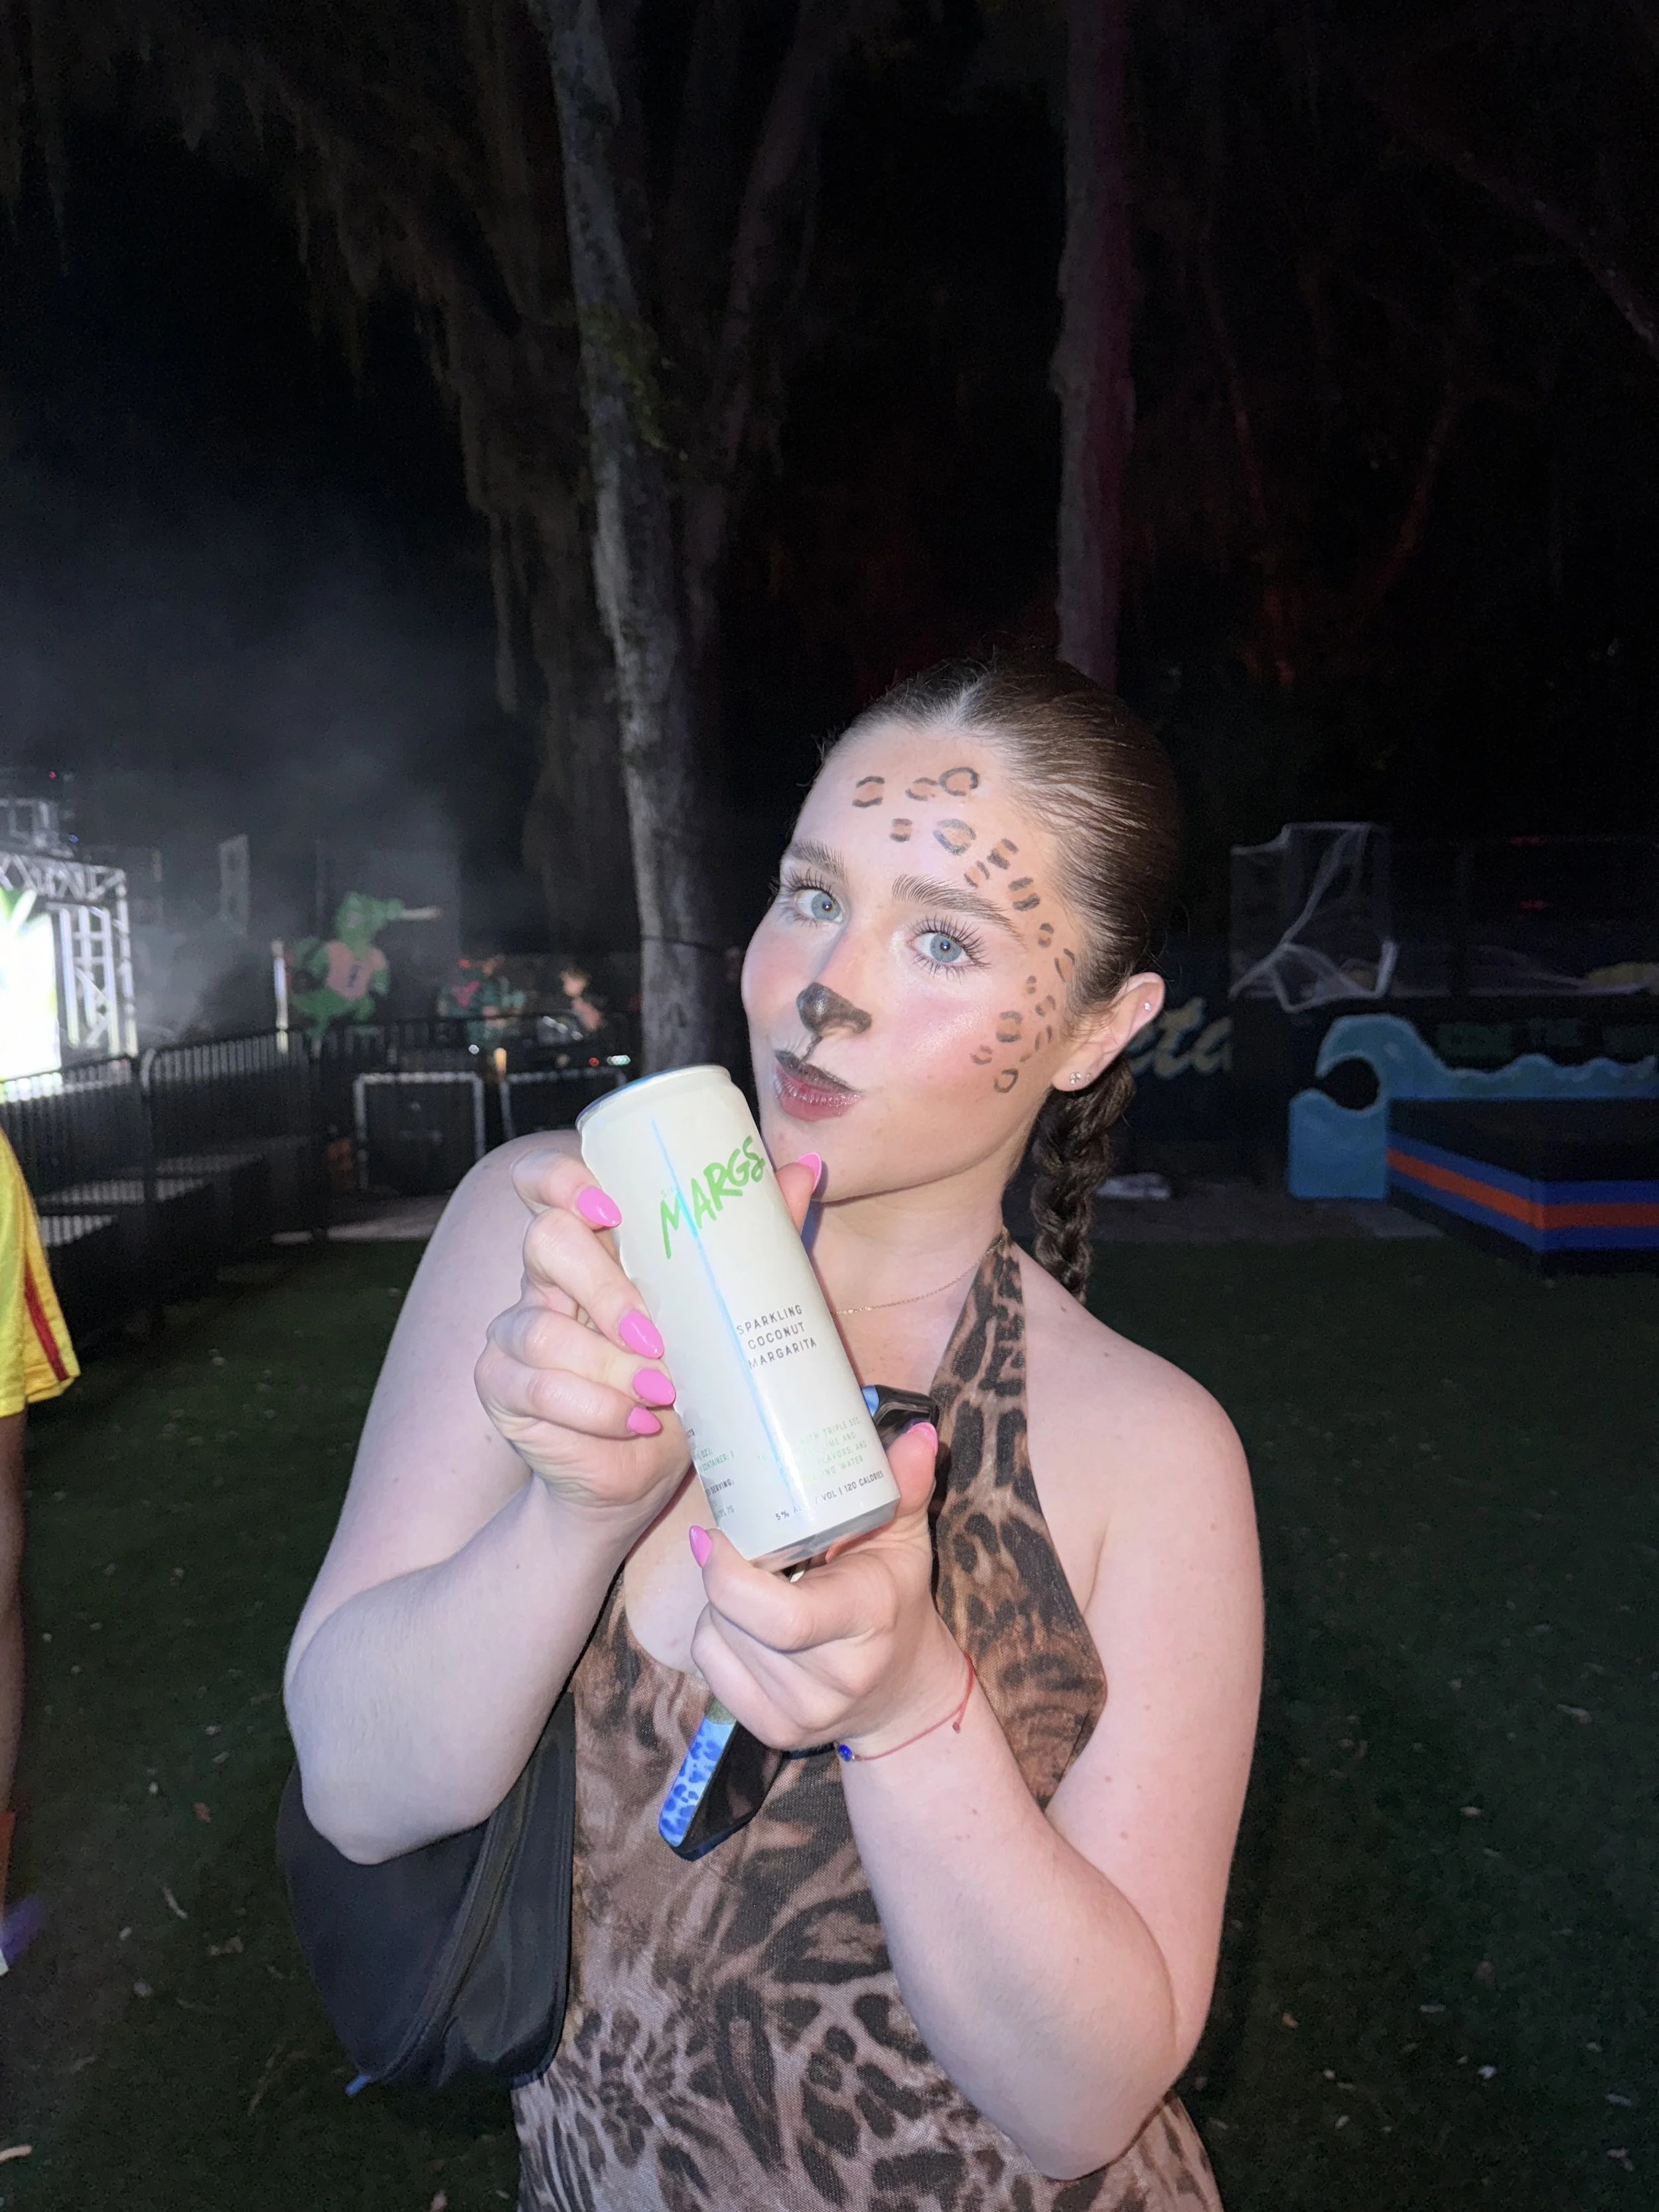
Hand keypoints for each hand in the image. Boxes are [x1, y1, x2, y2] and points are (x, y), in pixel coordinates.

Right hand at [474, 1147, 824, 1534]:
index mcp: (592, 1241)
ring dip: (610, 1366)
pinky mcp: (503, 1386)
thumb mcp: (723, 1309)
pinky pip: (537, 1387)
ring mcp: (516, 1330)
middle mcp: (545, 1276)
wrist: (640, 1471)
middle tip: (657, 1336)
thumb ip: (752, 1238)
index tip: (611, 1208)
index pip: (543, 1178)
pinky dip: (596, 1408)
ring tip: (661, 1391)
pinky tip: (634, 1421)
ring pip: (542, 1328)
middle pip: (545, 1240)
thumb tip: (805, 1169)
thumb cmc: (684, 1380)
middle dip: (607, 1289)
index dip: (563, 1178)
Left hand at [686, 1418, 964, 1754]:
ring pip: (715, 1643)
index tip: (712, 1535)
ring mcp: (802, 1714)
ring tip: (748, 1585)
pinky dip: (715, 1639)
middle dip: (721, 1578)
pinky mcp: (774, 1734)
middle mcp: (834, 1678)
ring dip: (717, 1607)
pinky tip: (743, 1625)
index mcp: (865, 1618)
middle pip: (735, 1622)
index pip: (782, 1617)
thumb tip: (917, 1432)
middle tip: (733, 1549)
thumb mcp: (905, 1539)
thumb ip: (905, 1486)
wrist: (905, 1695)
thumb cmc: (897, 1600)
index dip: (729, 1575)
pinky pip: (711, 1672)